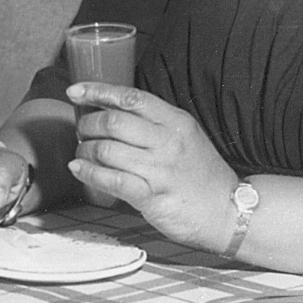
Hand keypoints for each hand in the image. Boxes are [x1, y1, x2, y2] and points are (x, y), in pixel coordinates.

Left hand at [66, 81, 237, 251]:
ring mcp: (160, 169)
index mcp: (176, 121)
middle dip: (87, 124)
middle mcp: (168, 141)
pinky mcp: (151, 196)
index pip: (131, 97)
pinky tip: (78, 169)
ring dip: (84, 150)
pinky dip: (88, 172)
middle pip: (112, 122)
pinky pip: (110, 179)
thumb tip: (110, 111)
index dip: (97, 91)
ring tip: (81, 153)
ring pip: (106, 150)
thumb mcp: (185, 136)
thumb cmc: (201, 174)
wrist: (228, 211)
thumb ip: (154, 123)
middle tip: (81, 131)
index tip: (75, 91)